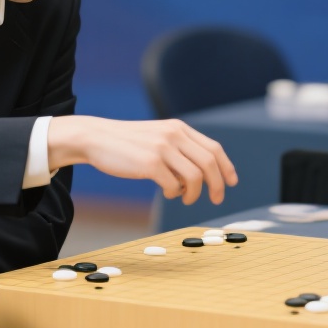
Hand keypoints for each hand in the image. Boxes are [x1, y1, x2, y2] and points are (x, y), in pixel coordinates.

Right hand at [49, 116, 237, 204]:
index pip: (213, 148)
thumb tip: (199, 175)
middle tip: (217, 199)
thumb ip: (178, 148)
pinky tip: (168, 192)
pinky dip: (174, 193)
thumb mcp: (157, 136)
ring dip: (194, 193)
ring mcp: (162, 148)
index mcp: (178, 128)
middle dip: (217, 185)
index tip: (232, 182)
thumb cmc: (127, 143)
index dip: (226, 167)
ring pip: (195, 176)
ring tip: (185, 198)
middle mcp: (174, 135)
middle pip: (209, 163)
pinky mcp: (149, 163)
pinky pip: (173, 185)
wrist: (96, 138)